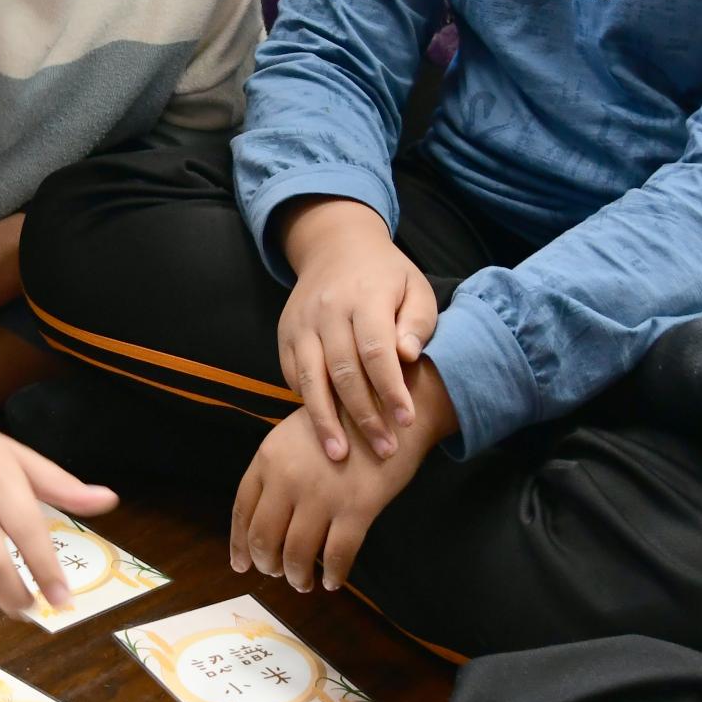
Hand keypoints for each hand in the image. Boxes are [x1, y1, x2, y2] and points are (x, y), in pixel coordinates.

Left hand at [232, 372, 442, 590]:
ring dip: (296, 576)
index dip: (239, 545)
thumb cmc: (343, 421)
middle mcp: (288, 478)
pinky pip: (337, 557)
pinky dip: (334, 576)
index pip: (242, 510)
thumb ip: (276, 469)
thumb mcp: (295, 434)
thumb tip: (263, 516)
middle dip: (267, 564)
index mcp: (269, 458)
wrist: (390, 409)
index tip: (242, 565)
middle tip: (277, 573)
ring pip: (296, 555)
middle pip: (263, 538)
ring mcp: (322, 495)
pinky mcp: (357, 509)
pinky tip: (333, 581)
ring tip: (302, 582)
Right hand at [276, 198, 438, 461]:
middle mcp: (328, 311)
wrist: (335, 245)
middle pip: (343, 372)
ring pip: (310, 379)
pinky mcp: (285, 335)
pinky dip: (307, 403)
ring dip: (325, 421)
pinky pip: (293, 375)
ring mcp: (301, 324)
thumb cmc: (385, 275)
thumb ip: (416, 323)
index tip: (406, 420)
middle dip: (364, 416)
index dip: (391, 390)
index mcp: (365, 298)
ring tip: (339, 456)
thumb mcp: (415, 288)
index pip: (376, 351)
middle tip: (384, 450)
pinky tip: (323, 428)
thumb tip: (408, 357)